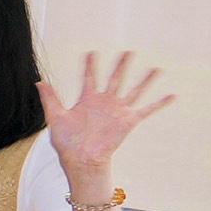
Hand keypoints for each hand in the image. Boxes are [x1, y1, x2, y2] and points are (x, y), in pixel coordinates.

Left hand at [39, 50, 167, 182]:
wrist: (81, 160)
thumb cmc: (67, 142)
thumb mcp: (56, 117)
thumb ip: (50, 99)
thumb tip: (38, 81)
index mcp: (87, 100)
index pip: (89, 78)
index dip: (89, 65)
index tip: (91, 52)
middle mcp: (105, 103)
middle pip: (115, 79)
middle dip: (121, 65)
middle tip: (128, 51)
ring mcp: (118, 111)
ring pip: (134, 90)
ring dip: (145, 80)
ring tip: (156, 68)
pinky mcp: (129, 121)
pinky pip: (147, 110)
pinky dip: (160, 103)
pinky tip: (172, 95)